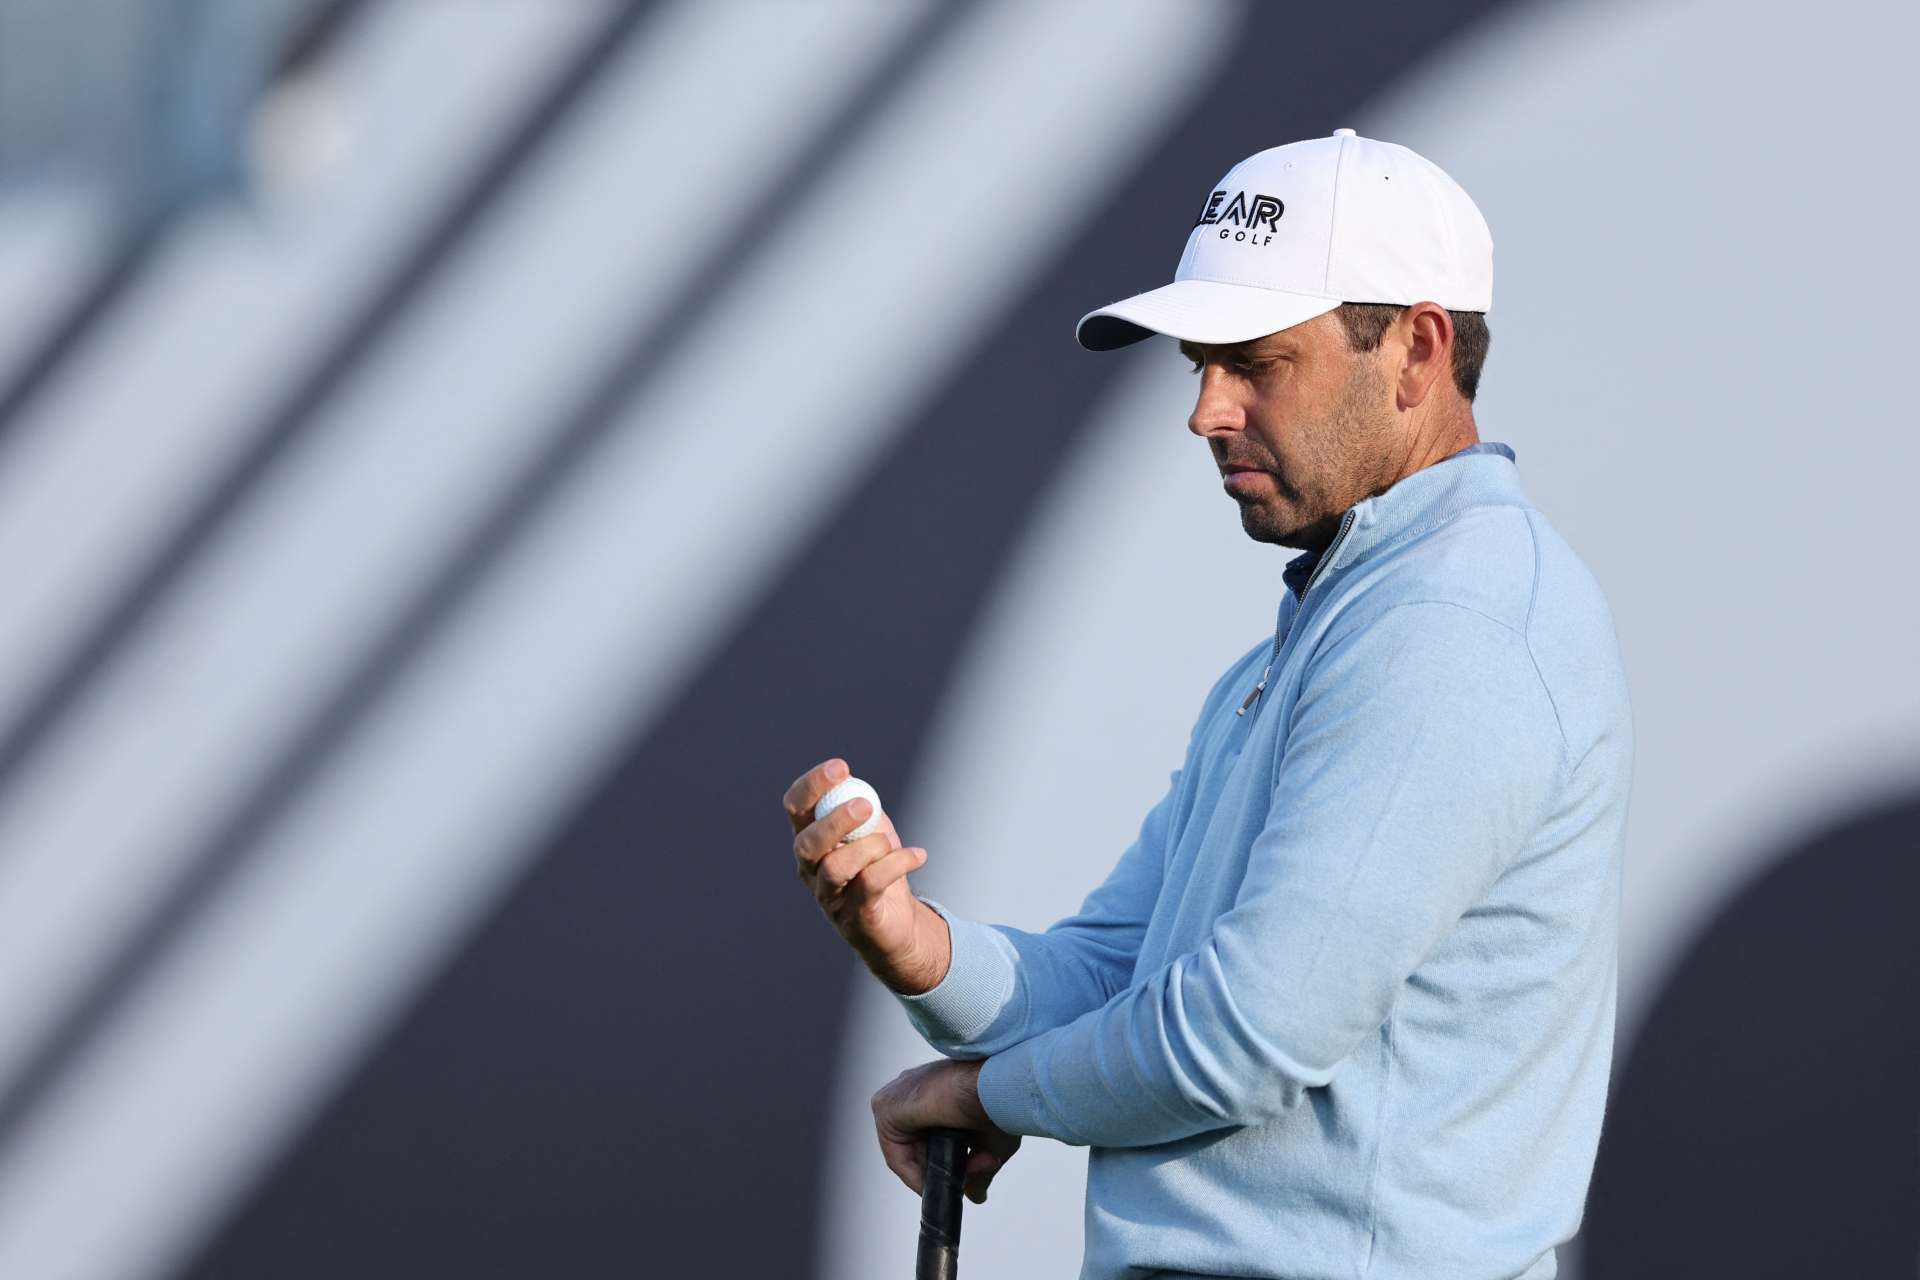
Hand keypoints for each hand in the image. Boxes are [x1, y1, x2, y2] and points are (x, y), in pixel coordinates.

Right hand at [784, 758, 949, 993]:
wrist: (899, 922)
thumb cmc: (879, 868)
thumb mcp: (871, 831)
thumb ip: (859, 807)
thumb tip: (852, 783)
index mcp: (810, 839)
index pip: (796, 808)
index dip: (812, 786)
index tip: (840, 767)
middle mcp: (811, 869)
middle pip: (806, 844)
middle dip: (834, 821)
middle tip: (864, 806)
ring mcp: (829, 896)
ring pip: (835, 868)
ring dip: (869, 848)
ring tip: (890, 843)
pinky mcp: (854, 916)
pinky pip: (870, 885)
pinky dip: (897, 863)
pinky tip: (918, 855)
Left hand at [871, 1059, 1021, 1204]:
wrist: (993, 1085)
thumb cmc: (998, 1102)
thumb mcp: (989, 1143)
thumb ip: (977, 1170)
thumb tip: (977, 1196)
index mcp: (936, 1088)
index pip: (931, 1137)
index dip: (950, 1163)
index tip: (971, 1176)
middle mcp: (913, 1089)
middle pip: (919, 1148)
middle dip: (947, 1169)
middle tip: (971, 1179)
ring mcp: (897, 1095)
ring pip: (908, 1152)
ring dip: (936, 1174)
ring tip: (963, 1178)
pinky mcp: (886, 1106)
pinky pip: (896, 1154)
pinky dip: (914, 1175)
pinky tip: (937, 1183)